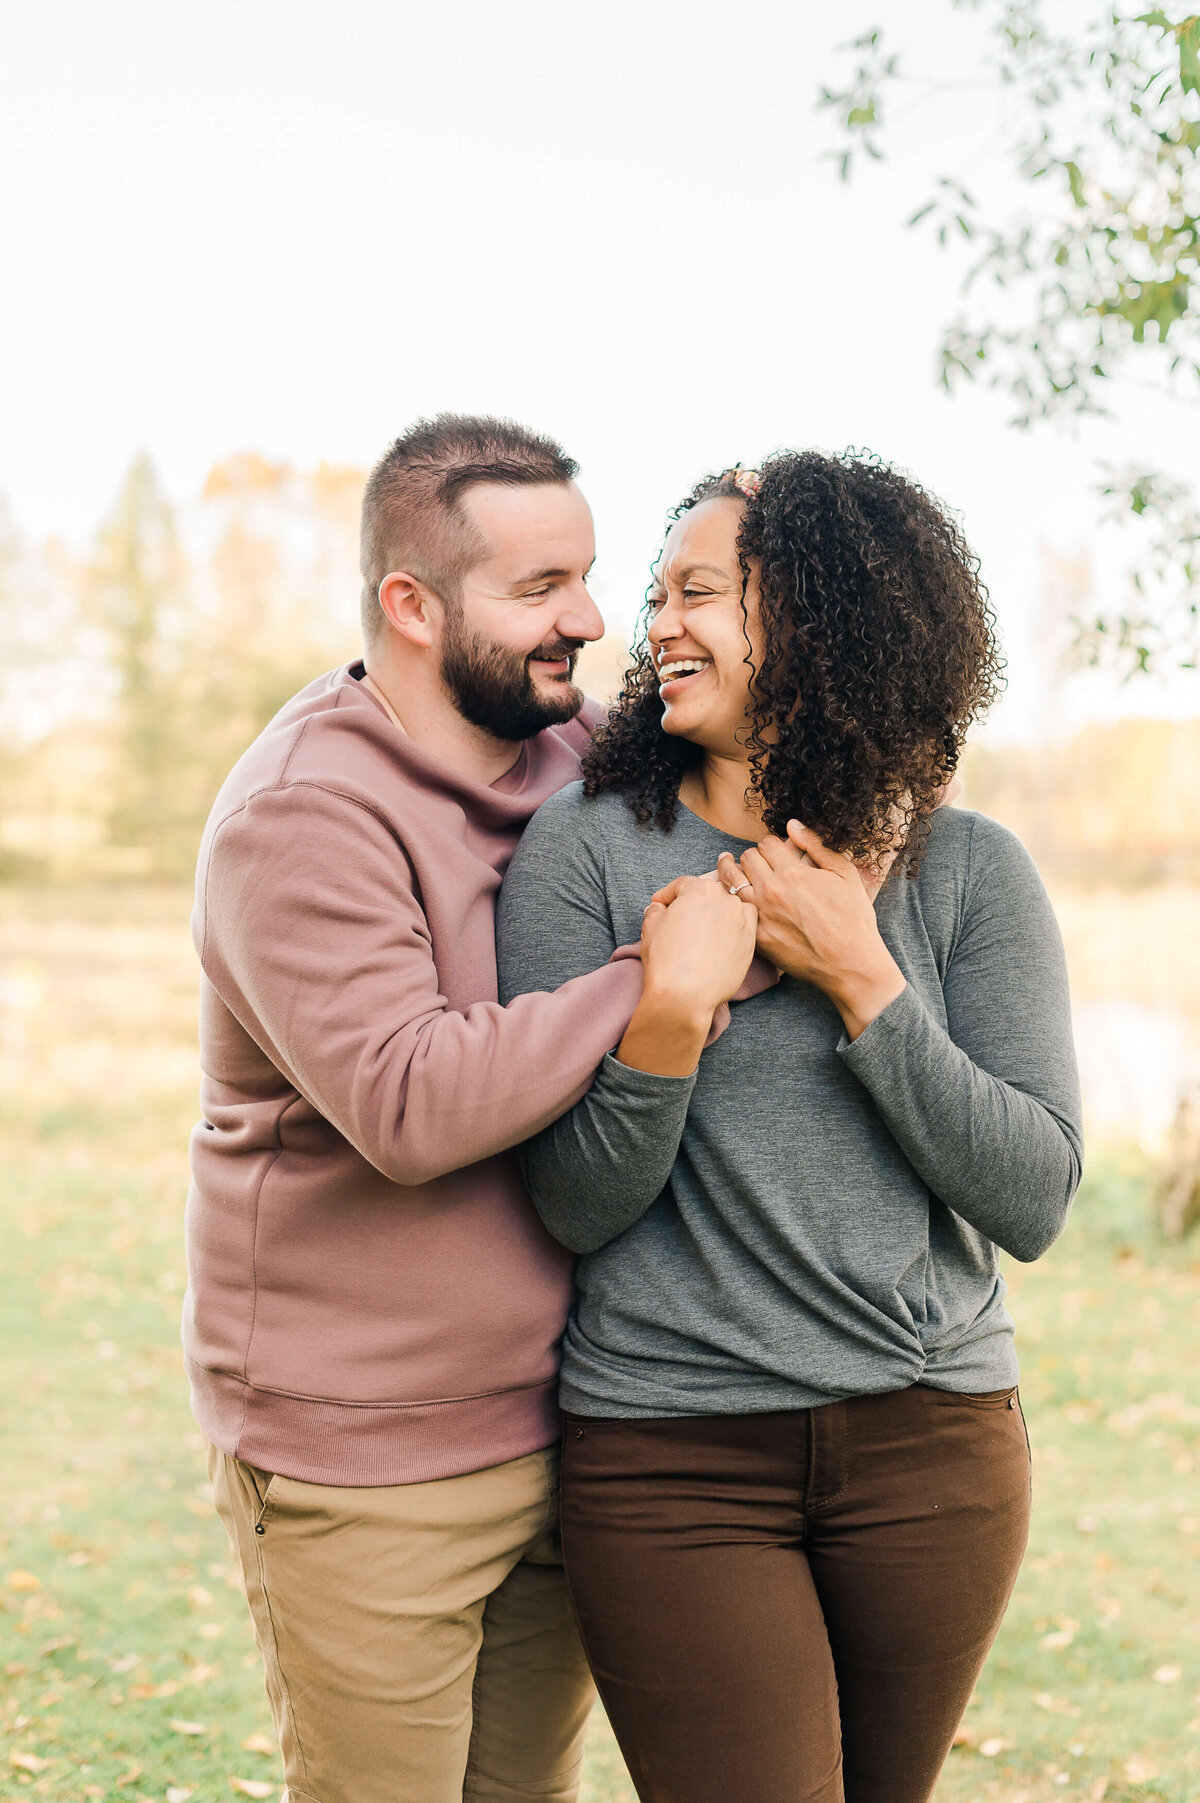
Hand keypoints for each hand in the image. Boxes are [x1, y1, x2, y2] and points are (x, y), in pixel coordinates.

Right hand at [617, 875, 758, 1075]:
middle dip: (693, 902)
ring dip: (716, 913)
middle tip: (680, 918)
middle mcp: (726, 899)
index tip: (661, 904)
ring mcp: (742, 919)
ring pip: (729, 907)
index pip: (683, 884)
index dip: (668, 894)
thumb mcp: (650, 926)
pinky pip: (743, 926)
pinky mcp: (752, 941)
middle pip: (708, 893)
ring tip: (702, 930)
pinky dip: (733, 928)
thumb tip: (660, 908)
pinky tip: (718, 942)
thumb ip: (656, 909)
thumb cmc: (666, 959)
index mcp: (700, 889)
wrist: (686, 994)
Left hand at [717, 822, 905, 1041]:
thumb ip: (816, 845)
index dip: (771, 843)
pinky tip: (735, 897)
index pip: (766, 844)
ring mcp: (761, 915)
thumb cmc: (853, 918)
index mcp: (793, 873)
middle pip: (746, 858)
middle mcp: (772, 892)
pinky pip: (735, 910)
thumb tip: (792, 824)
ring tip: (729, 866)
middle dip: (753, 855)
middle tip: (758, 861)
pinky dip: (733, 899)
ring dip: (732, 871)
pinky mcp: (757, 937)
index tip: (775, 850)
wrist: (850, 963)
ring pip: (731, 881)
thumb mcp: (844, 874)